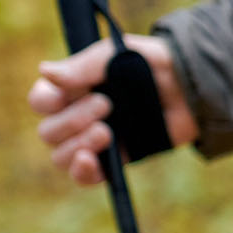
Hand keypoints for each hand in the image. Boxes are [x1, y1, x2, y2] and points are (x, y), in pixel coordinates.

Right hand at [27, 35, 196, 186]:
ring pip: (61, 156)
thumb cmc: (154, 63)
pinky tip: (90, 161)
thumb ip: (83, 65)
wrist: (191, 87)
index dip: (47, 101)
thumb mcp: (119, 55)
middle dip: (72, 121)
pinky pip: (86, 177)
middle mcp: (77, 115)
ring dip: (77, 145)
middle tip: (106, 104)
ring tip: (106, 132)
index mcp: (73, 88)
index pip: (41, 101)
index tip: (67, 93)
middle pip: (49, 132)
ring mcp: (95, 140)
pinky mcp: (115, 159)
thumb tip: (44, 71)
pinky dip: (83, 173)